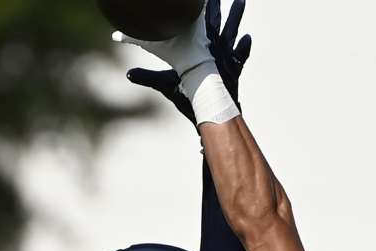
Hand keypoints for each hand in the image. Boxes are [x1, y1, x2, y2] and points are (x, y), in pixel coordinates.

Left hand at [124, 0, 252, 124]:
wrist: (207, 113)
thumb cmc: (190, 97)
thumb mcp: (166, 84)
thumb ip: (147, 77)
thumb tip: (127, 74)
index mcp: (199, 49)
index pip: (198, 24)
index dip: (198, 10)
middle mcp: (213, 50)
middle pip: (215, 22)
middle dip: (215, 7)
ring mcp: (224, 59)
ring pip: (230, 33)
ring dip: (235, 17)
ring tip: (241, 0)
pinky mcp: (233, 71)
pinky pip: (240, 58)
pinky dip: (243, 48)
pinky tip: (247, 37)